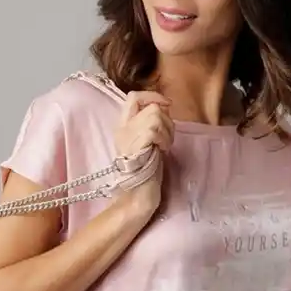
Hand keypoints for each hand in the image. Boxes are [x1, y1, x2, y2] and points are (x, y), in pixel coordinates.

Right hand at [115, 91, 173, 216]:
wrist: (137, 195)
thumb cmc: (147, 172)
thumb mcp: (149, 142)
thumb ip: (153, 125)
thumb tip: (165, 108)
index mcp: (124, 127)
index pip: (133, 97)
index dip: (152, 95)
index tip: (166, 104)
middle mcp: (123, 129)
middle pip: (150, 106)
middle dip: (167, 120)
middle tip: (166, 140)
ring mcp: (128, 137)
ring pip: (155, 115)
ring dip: (167, 131)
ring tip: (165, 147)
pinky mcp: (136, 146)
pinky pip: (154, 128)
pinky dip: (164, 138)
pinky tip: (163, 151)